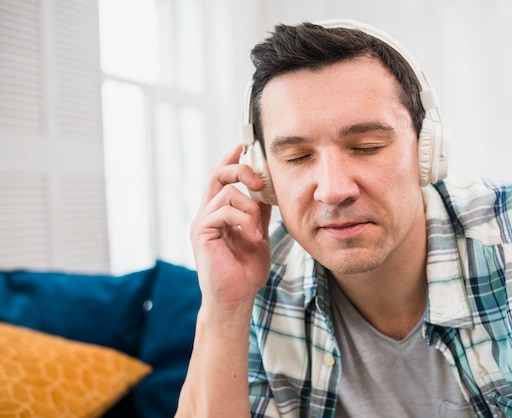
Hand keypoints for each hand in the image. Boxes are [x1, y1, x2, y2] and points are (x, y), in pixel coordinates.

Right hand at [191, 145, 272, 310]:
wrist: (236, 299)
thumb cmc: (245, 271)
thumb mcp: (258, 234)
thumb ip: (258, 213)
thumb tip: (267, 191)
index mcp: (219, 212)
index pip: (222, 177)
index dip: (233, 159)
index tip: (245, 144)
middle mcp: (207, 213)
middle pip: (217, 174)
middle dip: (240, 169)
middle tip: (260, 181)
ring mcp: (202, 222)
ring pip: (225, 191)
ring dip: (249, 207)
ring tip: (258, 230)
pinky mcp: (201, 233)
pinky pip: (223, 210)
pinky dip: (244, 219)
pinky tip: (253, 236)